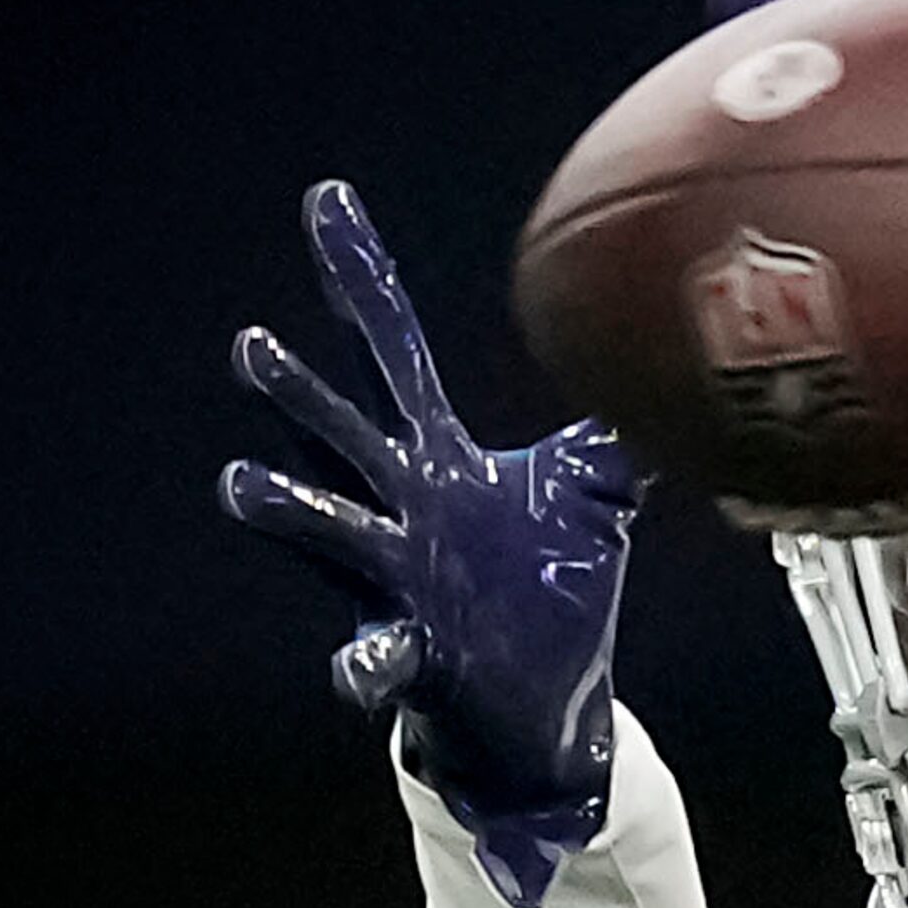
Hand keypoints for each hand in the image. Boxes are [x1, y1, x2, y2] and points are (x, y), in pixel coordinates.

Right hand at [218, 181, 641, 907]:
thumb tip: (666, 348)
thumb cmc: (554, 592)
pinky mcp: (418, 658)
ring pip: (331, 535)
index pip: (393, 351)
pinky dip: (365, 665)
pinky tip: (359, 665)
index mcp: (440, 461)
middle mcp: (403, 511)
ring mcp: (400, 585)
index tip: (328, 201)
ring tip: (242, 484)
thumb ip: (615, 420)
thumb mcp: (594, 494)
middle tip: (251, 344)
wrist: (550, 707)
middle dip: (299, 396)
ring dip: (290, 511)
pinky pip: (376, 661)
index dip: (362, 278)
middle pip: (342, 436)